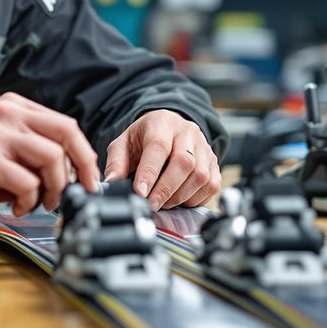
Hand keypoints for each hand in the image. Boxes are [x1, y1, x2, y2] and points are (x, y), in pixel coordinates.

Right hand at [0, 93, 99, 218]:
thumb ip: (29, 151)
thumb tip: (69, 173)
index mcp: (12, 108)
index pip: (65, 124)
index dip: (83, 153)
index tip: (88, 177)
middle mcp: (7, 116)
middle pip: (67, 133)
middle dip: (83, 167)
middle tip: (80, 191)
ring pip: (52, 158)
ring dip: (55, 187)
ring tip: (40, 202)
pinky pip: (29, 182)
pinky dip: (30, 201)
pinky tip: (16, 206)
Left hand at [104, 110, 219, 209]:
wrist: (167, 127)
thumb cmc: (144, 137)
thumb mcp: (124, 144)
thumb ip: (116, 163)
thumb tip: (112, 183)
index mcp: (161, 123)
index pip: (158, 147)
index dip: (150, 172)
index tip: (140, 192)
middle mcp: (187, 132)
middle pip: (184, 162)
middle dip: (166, 189)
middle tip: (151, 204)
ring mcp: (204, 146)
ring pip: (200, 175)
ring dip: (180, 196)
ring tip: (163, 202)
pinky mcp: (214, 162)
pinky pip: (212, 184)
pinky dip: (196, 198)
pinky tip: (181, 200)